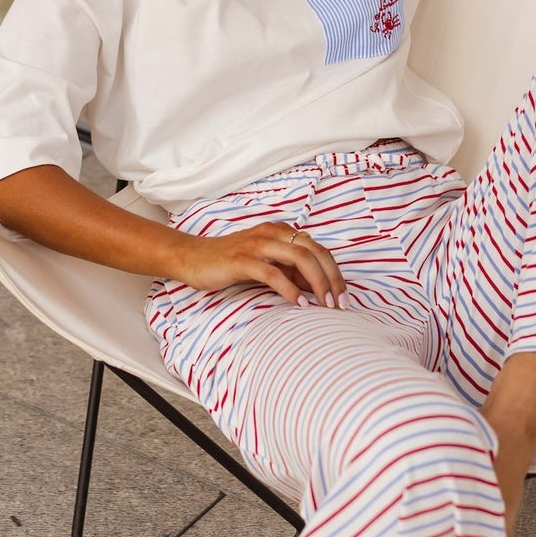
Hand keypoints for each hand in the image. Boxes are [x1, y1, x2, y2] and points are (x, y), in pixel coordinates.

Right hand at [173, 221, 348, 307]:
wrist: (192, 258)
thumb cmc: (230, 263)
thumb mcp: (266, 263)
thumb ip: (289, 269)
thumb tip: (317, 287)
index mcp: (280, 232)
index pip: (318, 249)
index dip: (335, 272)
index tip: (343, 296)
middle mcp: (272, 233)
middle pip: (315, 252)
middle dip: (332, 278)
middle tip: (340, 303)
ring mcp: (257, 245)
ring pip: (299, 258)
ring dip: (317, 283)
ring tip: (325, 304)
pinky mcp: (242, 260)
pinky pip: (273, 273)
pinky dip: (290, 289)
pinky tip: (299, 304)